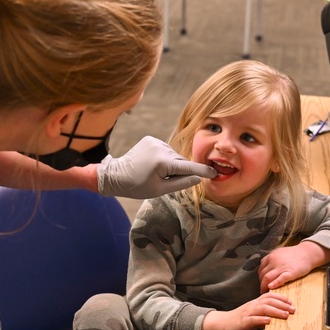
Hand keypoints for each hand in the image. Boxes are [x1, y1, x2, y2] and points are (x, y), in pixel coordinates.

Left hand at [97, 136, 216, 198]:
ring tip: (157, 173)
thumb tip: (197, 178)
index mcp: (162, 162)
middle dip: (180, 171)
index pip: (188, 167)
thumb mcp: (160, 190)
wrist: (115, 175)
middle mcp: (160, 148)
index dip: (202, 171)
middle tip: (166, 181)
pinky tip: (154, 164)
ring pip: (173, 155)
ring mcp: (155, 141)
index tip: (214, 172)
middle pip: (180, 161)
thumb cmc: (137, 187)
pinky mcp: (151, 139)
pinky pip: (165, 150)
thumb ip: (181, 183)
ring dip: (172, 164)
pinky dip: (165, 158)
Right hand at [201, 293, 294, 329]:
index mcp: (255, 304)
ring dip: (275, 311)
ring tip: (285, 315)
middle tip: (293, 309)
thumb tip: (275, 318)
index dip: (280, 298)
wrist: (223, 323)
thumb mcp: (253, 316)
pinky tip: (269, 321)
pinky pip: (253, 319)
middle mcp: (252, 306)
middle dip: (282, 304)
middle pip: (268, 301)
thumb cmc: (239, 321)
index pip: (269, 296)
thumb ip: (263, 316)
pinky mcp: (243, 322)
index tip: (290, 302)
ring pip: (263, 308)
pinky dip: (262, 319)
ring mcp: (247, 313)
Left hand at [259, 242, 329, 290]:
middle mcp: (274, 261)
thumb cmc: (294, 254)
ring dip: (264, 286)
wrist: (307, 253)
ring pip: (267, 278)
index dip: (260, 276)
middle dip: (261, 282)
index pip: (261, 268)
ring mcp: (281, 267)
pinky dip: (274, 284)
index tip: (262, 281)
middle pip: (262, 274)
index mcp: (271, 256)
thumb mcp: (280, 252)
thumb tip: (265, 265)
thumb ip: (272, 258)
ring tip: (264, 291)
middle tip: (262, 288)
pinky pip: (279, 279)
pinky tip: (271, 288)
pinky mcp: (290, 273)